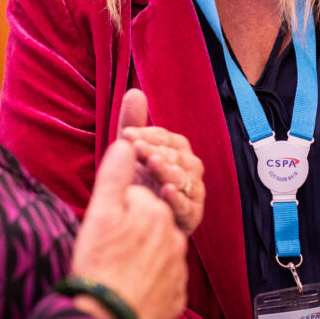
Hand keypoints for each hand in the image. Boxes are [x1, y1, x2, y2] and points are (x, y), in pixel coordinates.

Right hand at [71, 137, 187, 318]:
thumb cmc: (99, 262)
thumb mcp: (101, 210)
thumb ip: (116, 172)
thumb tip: (126, 142)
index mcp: (156, 210)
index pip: (138, 196)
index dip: (119, 206)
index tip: (105, 221)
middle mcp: (174, 236)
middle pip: (150, 222)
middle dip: (134, 227)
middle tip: (108, 246)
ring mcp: (178, 268)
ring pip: (158, 250)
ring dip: (142, 253)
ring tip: (117, 266)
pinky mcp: (176, 296)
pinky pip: (164, 280)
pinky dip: (150, 280)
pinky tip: (130, 285)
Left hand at [118, 88, 204, 234]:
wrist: (136, 226)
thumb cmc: (137, 183)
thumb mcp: (130, 154)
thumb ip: (133, 124)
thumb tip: (135, 91)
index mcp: (176, 150)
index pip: (166, 137)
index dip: (148, 134)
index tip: (127, 134)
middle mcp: (188, 168)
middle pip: (177, 155)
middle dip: (156, 150)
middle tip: (136, 148)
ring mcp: (192, 192)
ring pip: (184, 178)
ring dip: (168, 170)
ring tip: (152, 164)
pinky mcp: (192, 216)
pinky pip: (188, 206)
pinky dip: (177, 199)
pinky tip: (164, 192)